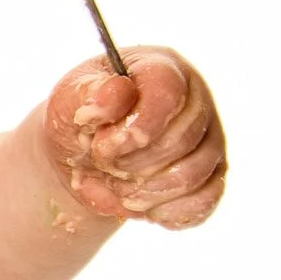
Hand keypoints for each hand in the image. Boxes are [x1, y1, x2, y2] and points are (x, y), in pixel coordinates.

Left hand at [41, 48, 225, 229]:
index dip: (136, 128)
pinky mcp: (212, 176)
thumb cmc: (79, 118)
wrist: (81, 157)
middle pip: (181, 140)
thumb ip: (89, 93)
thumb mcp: (68, 99)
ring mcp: (210, 139)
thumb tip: (116, 92)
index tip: (101, 148)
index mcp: (163, 68)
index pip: (168, 93)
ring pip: (193, 174)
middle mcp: (197, 100)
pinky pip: (205, 201)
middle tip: (102, 164)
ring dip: (145, 191)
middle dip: (132, 163)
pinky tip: (140, 205)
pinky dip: (166, 211)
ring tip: (114, 185)